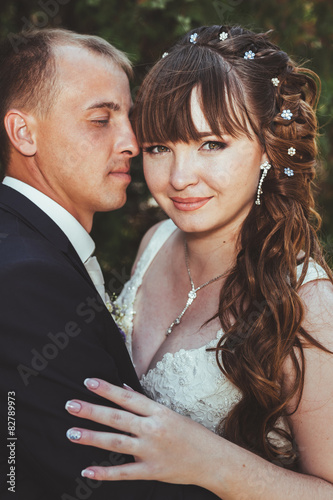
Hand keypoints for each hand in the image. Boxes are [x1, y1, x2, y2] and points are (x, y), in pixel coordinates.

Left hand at [65, 378, 216, 484]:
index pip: (127, 397)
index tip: (88, 382)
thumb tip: (123, 387)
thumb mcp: (169, 413)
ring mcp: (151, 451)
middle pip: (117, 418)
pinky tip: (87, 471)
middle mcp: (153, 429)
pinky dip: (105, 472)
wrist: (212, 460)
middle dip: (92, 411)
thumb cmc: (190, 434)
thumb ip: (143, 403)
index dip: (107, 389)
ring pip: (116, 443)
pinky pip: (124, 473)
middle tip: (70, 405)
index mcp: (158, 412)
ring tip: (72, 433)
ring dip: (92, 438)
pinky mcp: (152, 470)